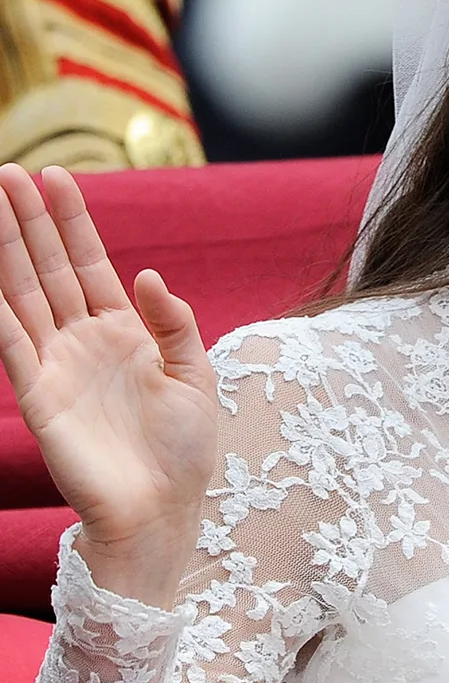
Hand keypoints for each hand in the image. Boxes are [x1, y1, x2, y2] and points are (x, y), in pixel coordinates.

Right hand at [0, 164, 218, 606]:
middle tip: (8, 171)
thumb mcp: (196, 376)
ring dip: (6, 249)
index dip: (73, 222)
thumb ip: (173, 322)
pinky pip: (11, 344)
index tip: (58, 177)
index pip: (91, 264)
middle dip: (30, 220)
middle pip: (50, 268)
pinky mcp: (39, 397)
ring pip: (24, 294)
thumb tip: (147, 273)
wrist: (163, 512)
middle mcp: (85, 341)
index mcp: (126, 333)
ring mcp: (58, 365)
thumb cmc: (185, 452)